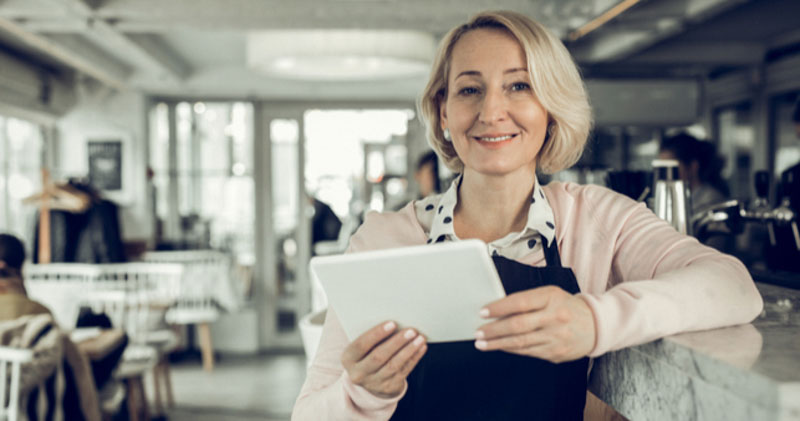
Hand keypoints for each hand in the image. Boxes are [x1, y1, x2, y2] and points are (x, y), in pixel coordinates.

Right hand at [341, 321, 427, 398]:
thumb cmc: (367, 352)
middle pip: (379, 356)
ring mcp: (374, 383)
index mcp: (348, 359)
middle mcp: (358, 373)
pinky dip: (414, 358)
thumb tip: (396, 322)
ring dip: (409, 350)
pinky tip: (421, 347)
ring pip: (393, 365)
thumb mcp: (362, 346)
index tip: (392, 323)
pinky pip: (403, 371)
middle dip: (396, 342)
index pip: (360, 345)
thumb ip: (372, 336)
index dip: (376, 334)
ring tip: (420, 338)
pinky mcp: (388, 388)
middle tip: (411, 330)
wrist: (369, 379)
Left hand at [474, 285, 595, 362]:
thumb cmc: (566, 306)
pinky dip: (511, 350)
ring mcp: (556, 337)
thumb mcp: (550, 294)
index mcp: (551, 297)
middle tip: (478, 332)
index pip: (520, 302)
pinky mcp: (555, 353)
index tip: (483, 312)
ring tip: (482, 343)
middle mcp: (555, 317)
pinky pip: (528, 352)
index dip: (499, 308)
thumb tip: (497, 309)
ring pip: (521, 342)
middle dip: (494, 330)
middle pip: (518, 325)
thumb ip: (527, 300)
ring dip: (497, 344)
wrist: (596, 325)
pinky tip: (500, 347)